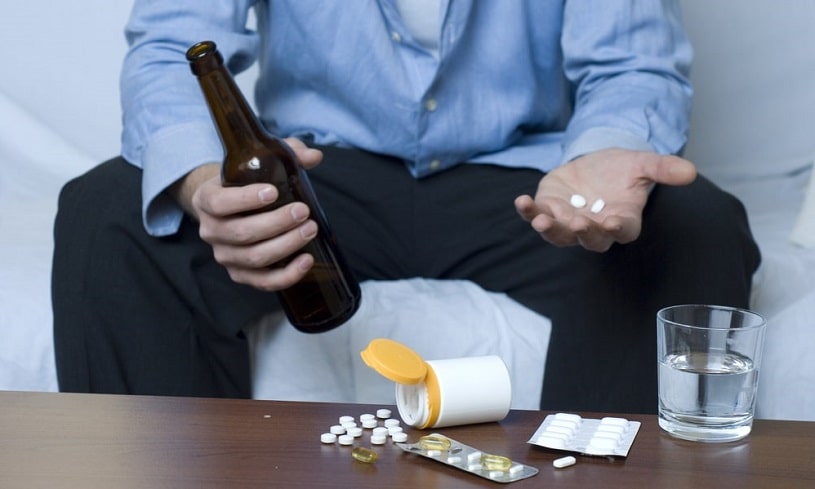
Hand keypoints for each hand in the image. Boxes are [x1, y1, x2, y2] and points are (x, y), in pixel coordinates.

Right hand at [175, 138, 323, 290]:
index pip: (219, 203)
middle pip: (242, 233)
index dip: (245, 200)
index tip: (273, 192)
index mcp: (207, 199)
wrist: (231, 207)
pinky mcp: (240, 274)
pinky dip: (287, 275)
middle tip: (303, 212)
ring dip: (286, 245)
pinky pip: (263, 282)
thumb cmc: (247, 182)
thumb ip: (287, 153)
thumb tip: (314, 156)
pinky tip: (307, 260)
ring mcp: (224, 255)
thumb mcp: (260, 162)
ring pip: (254, 258)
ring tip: (310, 229)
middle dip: (277, 223)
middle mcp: (210, 230)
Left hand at [514, 148, 696, 251]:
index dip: (616, 230)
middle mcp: (594, 228)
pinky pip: (536, 216)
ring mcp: (569, 222)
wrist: (596, 163)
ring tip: (541, 220)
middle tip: (579, 223)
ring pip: (559, 234)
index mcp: (621, 221)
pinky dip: (528, 212)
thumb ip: (664, 169)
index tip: (612, 223)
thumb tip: (690, 171)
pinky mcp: (549, 210)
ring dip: (550, 229)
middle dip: (583, 233)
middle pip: (589, 240)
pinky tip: (521, 202)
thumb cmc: (622, 170)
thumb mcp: (643, 164)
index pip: (621, 232)